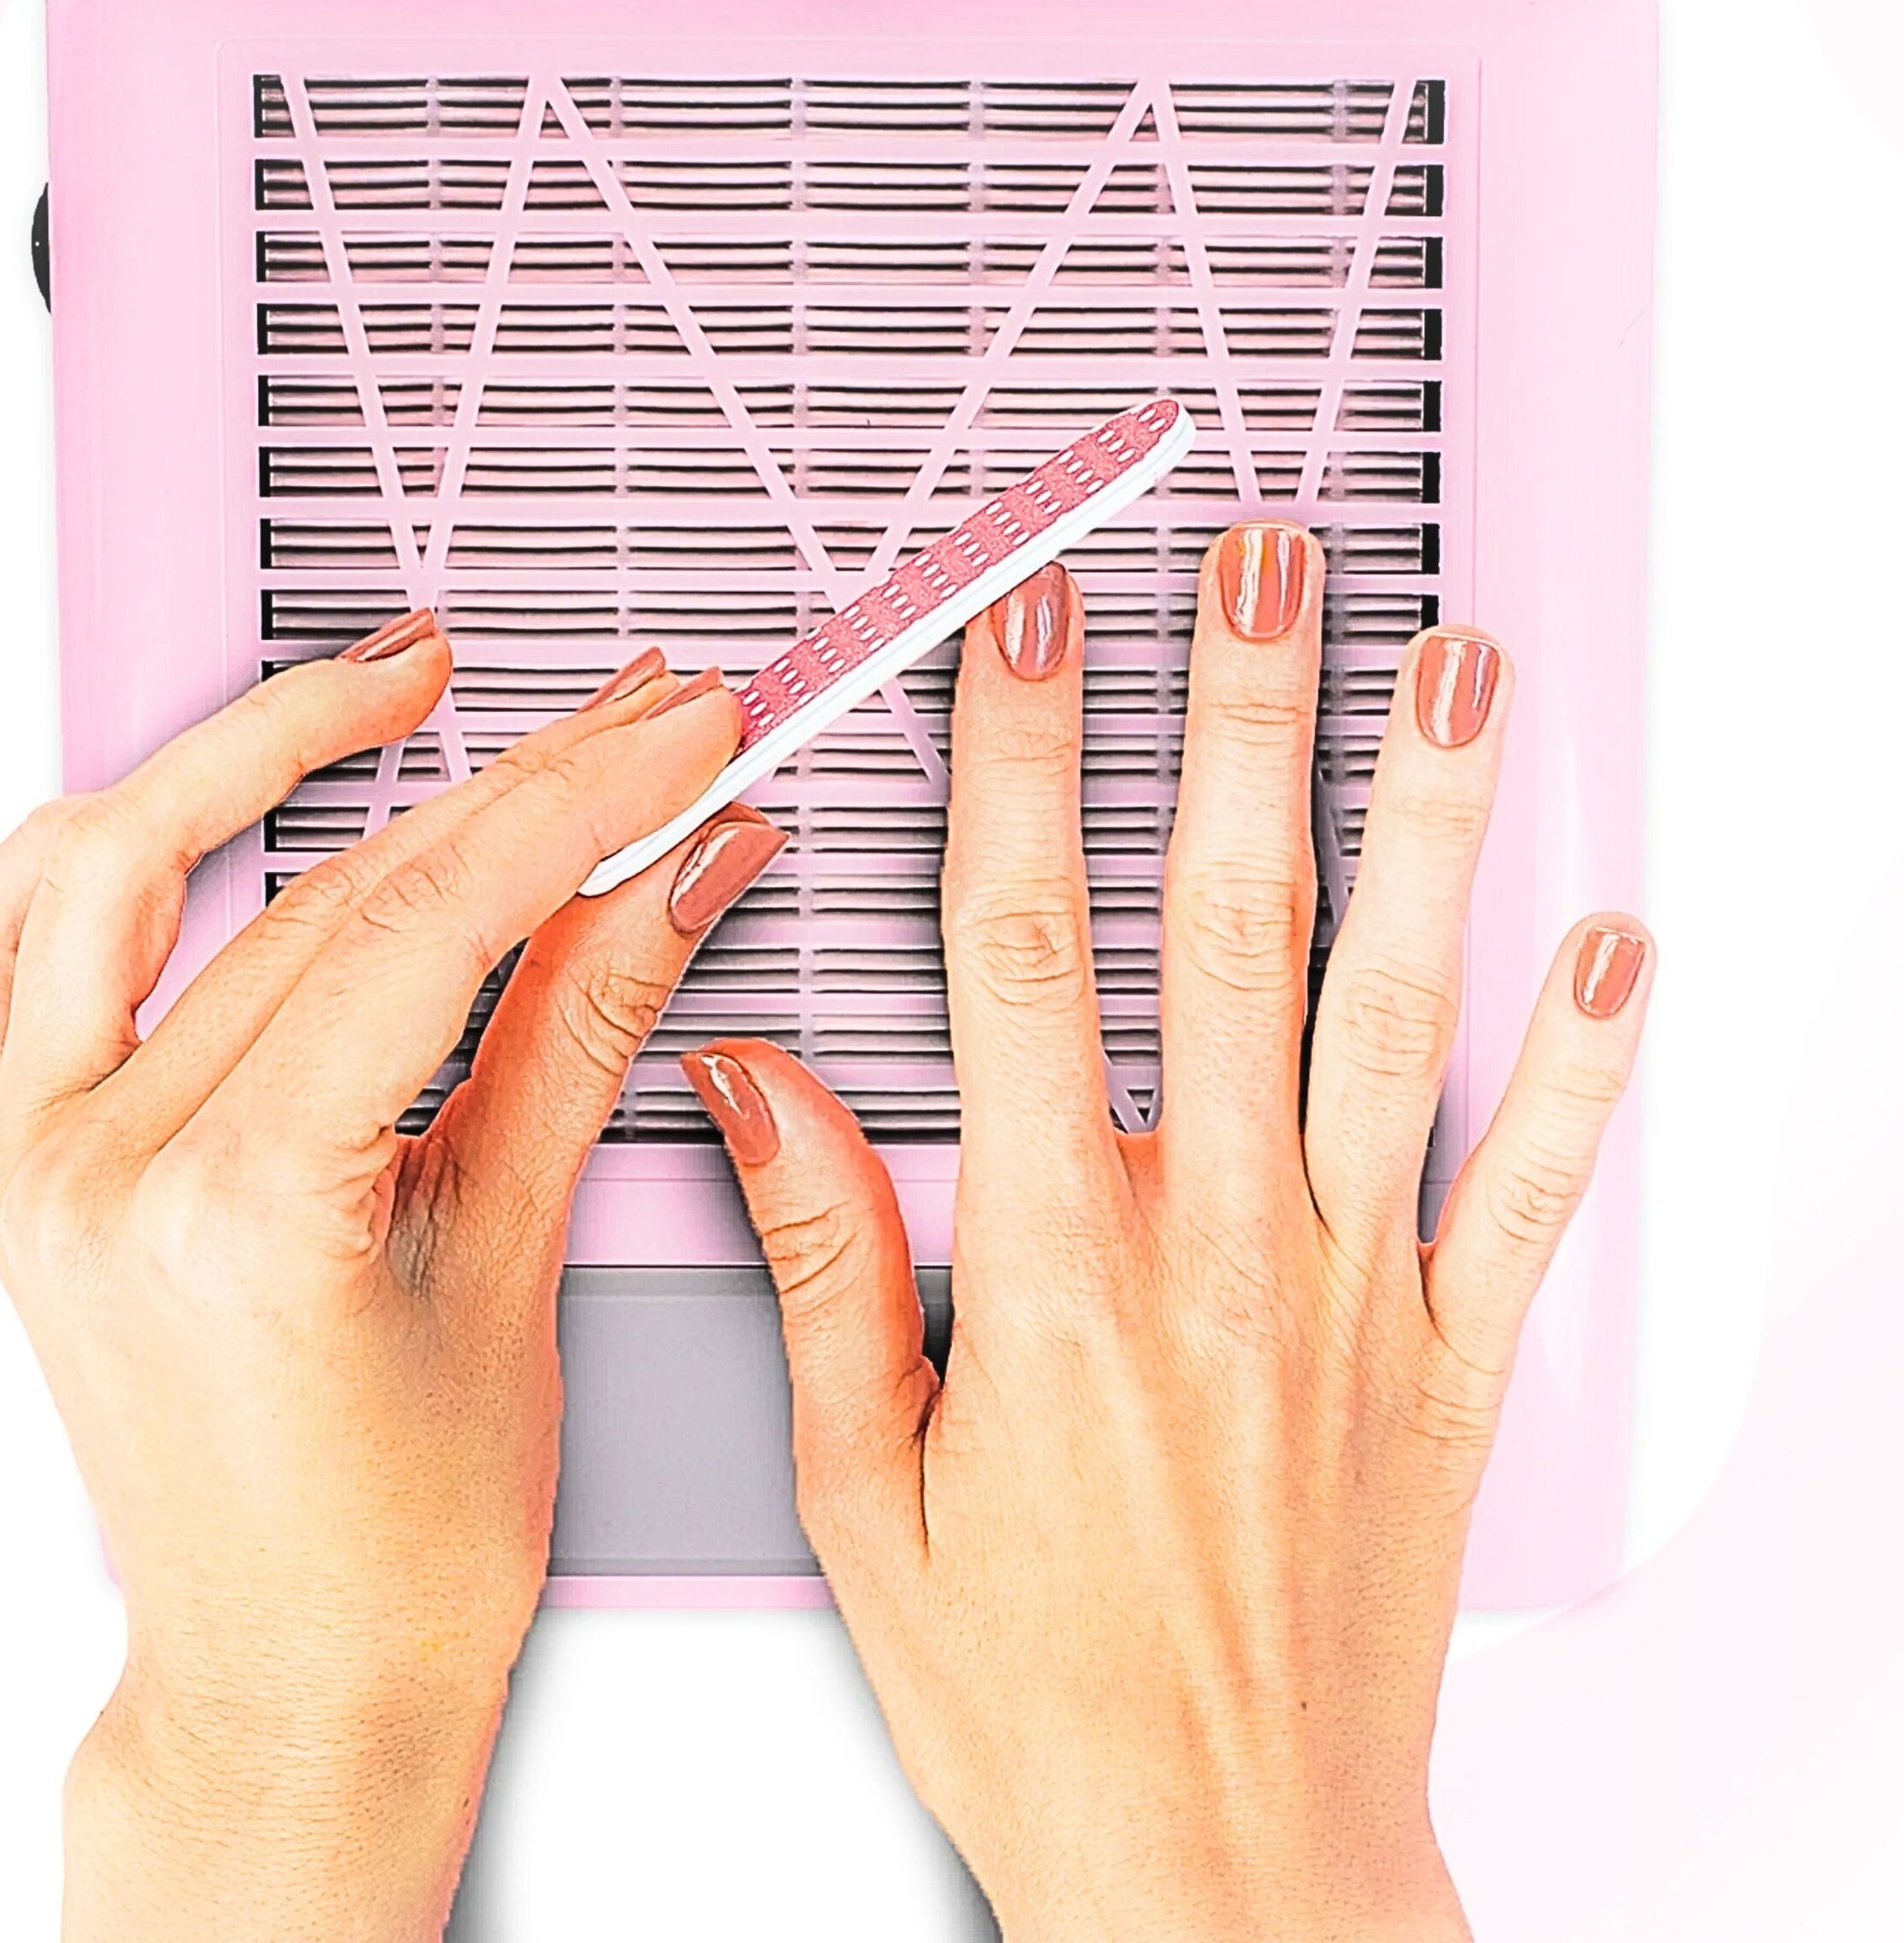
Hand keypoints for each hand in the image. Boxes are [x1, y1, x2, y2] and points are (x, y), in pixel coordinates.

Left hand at [0, 619, 781, 1942]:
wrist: (286, 1675)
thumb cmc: (398, 1546)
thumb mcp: (519, 1263)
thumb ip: (583, 1027)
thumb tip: (671, 877)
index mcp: (235, 1212)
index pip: (429, 926)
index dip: (574, 804)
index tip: (669, 736)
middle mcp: (98, 1171)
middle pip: (321, 890)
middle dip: (500, 783)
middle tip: (620, 716)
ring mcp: (30, 1161)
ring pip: (118, 869)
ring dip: (256, 749)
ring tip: (393, 678)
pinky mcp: (10, 1163)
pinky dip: (95, 849)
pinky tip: (192, 799)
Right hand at [682, 530, 1650, 1941]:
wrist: (1223, 1878)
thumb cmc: (1040, 1698)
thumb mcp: (863, 1492)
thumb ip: (818, 1262)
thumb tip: (754, 1084)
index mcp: (1057, 1265)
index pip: (1024, 947)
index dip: (1023, 761)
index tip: (1032, 625)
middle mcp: (1220, 1249)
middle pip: (1230, 927)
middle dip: (1239, 720)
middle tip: (1259, 565)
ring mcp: (1357, 1300)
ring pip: (1399, 1015)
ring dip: (1423, 825)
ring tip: (1446, 669)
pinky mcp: (1453, 1371)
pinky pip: (1539, 1197)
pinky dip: (1586, 1069)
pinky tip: (1621, 945)